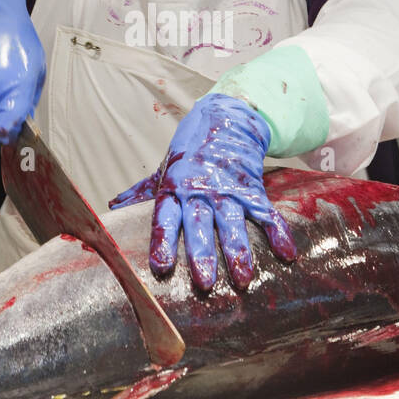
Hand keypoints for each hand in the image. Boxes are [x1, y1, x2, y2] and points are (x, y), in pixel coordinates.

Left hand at [110, 93, 295, 291]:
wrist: (225, 116)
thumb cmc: (189, 151)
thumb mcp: (162, 169)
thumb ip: (140, 192)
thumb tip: (111, 206)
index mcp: (174, 189)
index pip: (165, 218)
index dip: (162, 242)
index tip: (161, 267)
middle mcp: (199, 191)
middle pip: (200, 225)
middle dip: (202, 253)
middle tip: (205, 283)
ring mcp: (228, 190)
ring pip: (233, 223)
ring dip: (239, 251)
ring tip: (243, 279)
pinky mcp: (252, 187)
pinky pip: (266, 213)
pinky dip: (278, 233)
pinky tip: (287, 254)